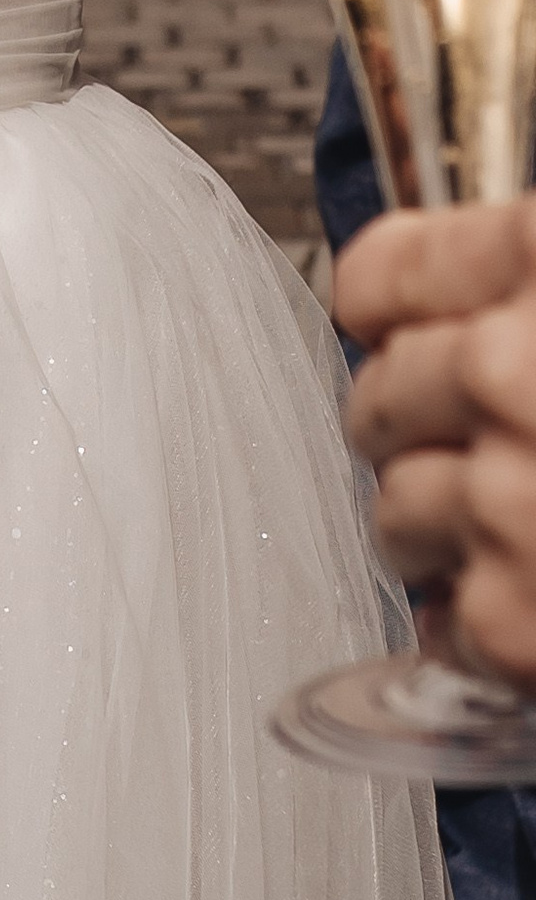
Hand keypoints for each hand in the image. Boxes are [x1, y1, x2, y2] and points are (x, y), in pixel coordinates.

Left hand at [340, 201, 535, 683]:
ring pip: (393, 506)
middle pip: (378, 392)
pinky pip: (442, 622)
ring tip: (506, 534)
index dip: (382, 308)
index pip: (379, 274)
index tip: (384, 326)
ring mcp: (510, 499)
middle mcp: (512, 372)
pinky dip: (476, 626)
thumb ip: (518, 290)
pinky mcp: (517, 625)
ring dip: (435, 528)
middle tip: (465, 448)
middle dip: (411, 428)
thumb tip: (424, 309)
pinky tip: (523, 605)